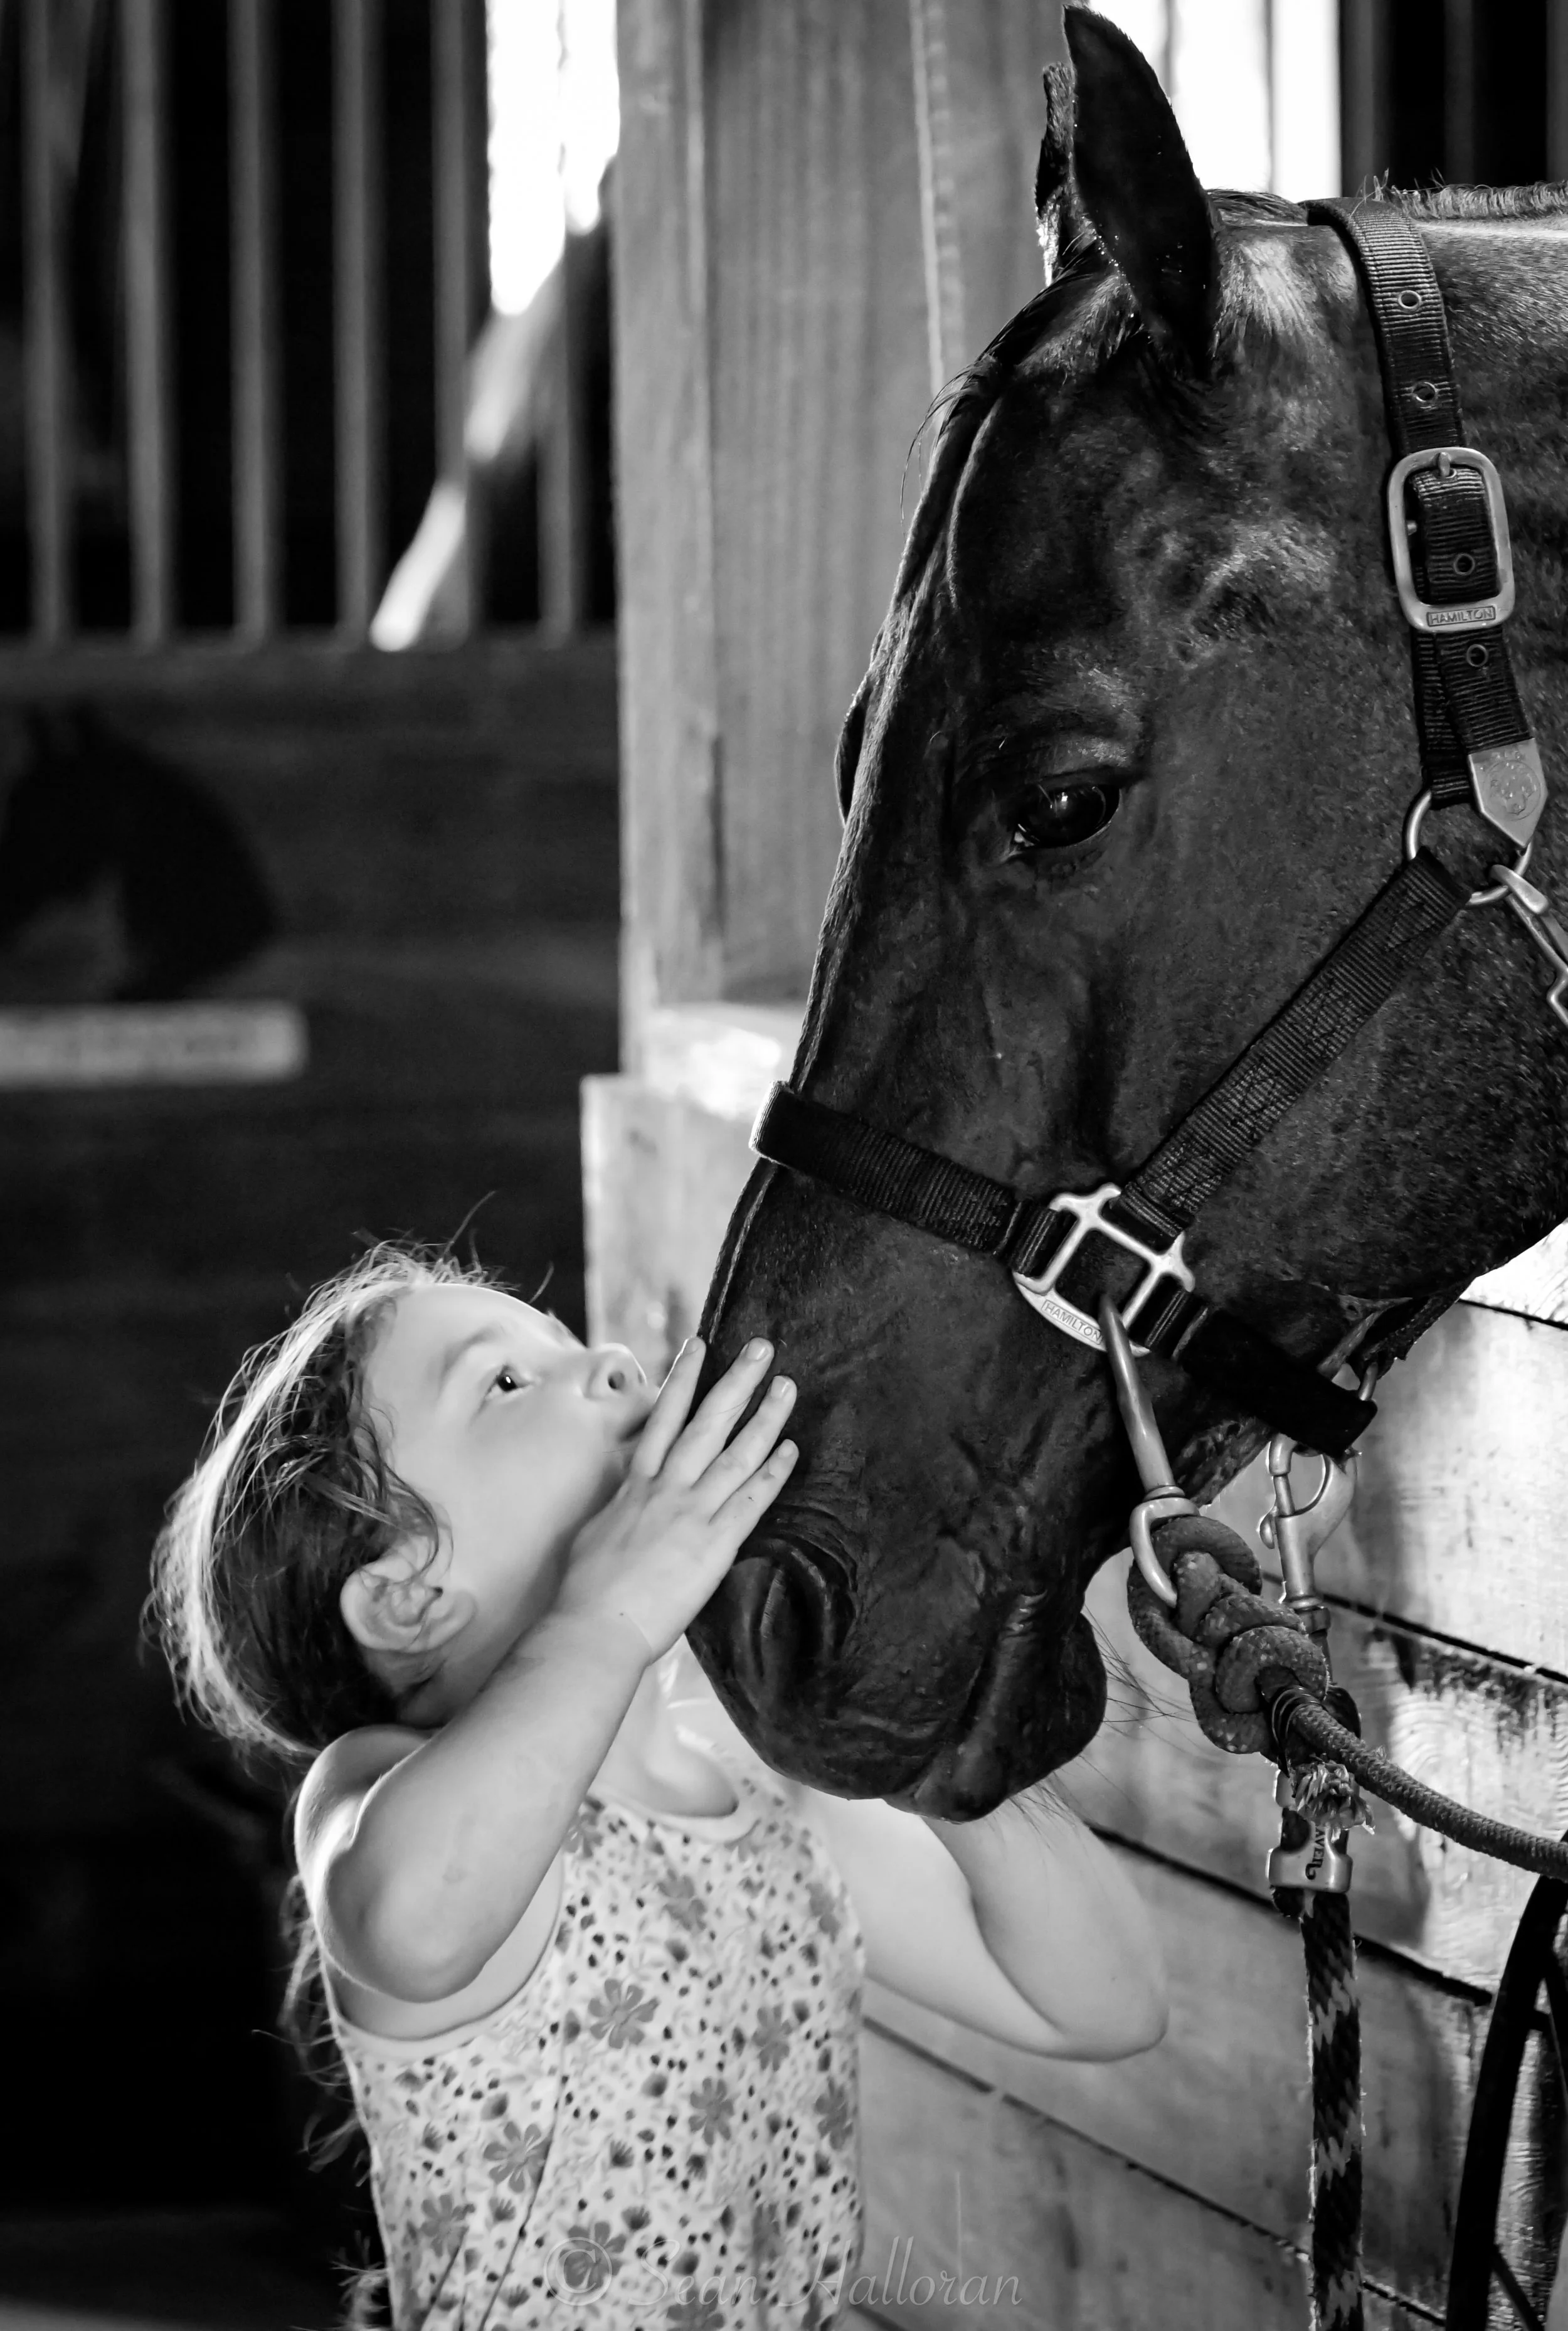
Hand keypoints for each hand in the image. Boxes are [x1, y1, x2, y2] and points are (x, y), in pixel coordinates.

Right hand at [552, 1337, 797, 1664]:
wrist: (595, 1626)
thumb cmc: (586, 1589)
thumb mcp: (597, 1530)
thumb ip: (620, 1506)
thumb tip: (628, 1496)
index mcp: (636, 1485)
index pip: (664, 1419)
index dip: (682, 1379)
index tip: (698, 1346)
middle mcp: (666, 1489)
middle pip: (706, 1422)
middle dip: (735, 1381)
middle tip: (761, 1348)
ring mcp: (692, 1514)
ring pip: (735, 1453)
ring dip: (764, 1416)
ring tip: (786, 1385)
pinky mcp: (714, 1544)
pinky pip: (750, 1501)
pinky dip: (772, 1473)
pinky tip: (791, 1449)